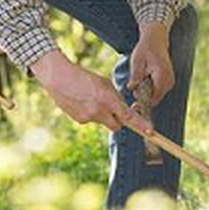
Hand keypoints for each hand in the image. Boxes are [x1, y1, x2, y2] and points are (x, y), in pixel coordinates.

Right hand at [30, 50, 151, 133]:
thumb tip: (122, 109)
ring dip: (102, 114)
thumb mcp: (104, 83)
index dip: (140, 125)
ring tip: (91, 99)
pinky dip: (90, 113)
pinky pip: (91, 120)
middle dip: (119, 121)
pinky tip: (82, 102)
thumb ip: (115, 97)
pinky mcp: (79, 121)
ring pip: (103, 122)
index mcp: (107, 99)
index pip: (128, 116)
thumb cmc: (84, 77)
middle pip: (117, 126)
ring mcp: (88, 118)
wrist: (58, 78)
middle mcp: (98, 112)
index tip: (150, 132)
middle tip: (114, 110)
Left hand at [128, 22, 174, 104]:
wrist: (156, 40)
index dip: (142, 100)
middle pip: (155, 98)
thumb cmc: (146, 49)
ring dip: (146, 93)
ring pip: (156, 96)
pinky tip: (145, 80)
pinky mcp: (169, 81)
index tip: (133, 97)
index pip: (153, 97)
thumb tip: (131, 88)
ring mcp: (170, 82)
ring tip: (139, 80)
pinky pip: (158, 91)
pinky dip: (150, 89)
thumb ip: (135, 75)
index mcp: (162, 75)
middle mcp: (169, 80)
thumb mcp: (137, 61)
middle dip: (144, 97)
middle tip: (134, 87)